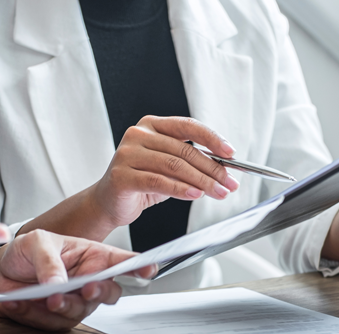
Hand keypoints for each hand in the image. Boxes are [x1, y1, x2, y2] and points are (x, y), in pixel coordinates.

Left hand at [0, 230, 155, 330]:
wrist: (0, 272)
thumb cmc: (27, 252)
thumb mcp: (37, 243)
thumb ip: (49, 262)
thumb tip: (59, 283)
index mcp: (92, 256)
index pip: (121, 261)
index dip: (139, 266)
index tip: (148, 269)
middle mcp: (89, 281)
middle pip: (110, 293)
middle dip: (100, 292)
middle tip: (86, 288)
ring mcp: (76, 302)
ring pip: (81, 311)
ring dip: (63, 306)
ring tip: (42, 297)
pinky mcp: (58, 319)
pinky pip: (53, 323)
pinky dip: (34, 313)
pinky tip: (20, 301)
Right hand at [86, 116, 238, 230]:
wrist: (108, 202)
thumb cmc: (141, 183)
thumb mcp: (169, 168)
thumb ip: (191, 164)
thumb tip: (224, 170)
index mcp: (151, 125)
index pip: (188, 126)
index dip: (212, 138)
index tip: (230, 153)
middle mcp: (138, 134)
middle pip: (184, 150)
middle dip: (213, 169)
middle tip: (229, 183)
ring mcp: (127, 154)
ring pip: (174, 166)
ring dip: (202, 182)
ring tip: (218, 193)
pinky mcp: (122, 175)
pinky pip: (158, 181)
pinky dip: (180, 189)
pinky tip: (195, 195)